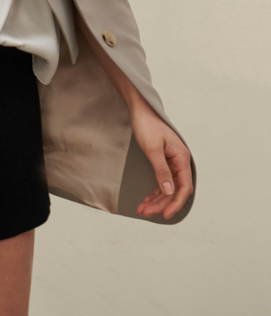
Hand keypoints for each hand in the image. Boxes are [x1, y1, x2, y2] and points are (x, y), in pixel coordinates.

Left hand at [130, 102, 193, 220]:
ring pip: (167, 188)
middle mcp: (179, 162)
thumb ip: (161, 170)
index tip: (165, 214)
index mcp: (182, 158)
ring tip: (142, 209)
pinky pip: (162, 182)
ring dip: (156, 200)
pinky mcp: (163, 162)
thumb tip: (170, 191)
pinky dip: (154, 192)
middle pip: (174, 190)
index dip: (176, 203)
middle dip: (160, 203)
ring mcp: (171, 163)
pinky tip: (146, 200)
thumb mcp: (153, 149)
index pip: (184, 187)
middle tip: (145, 212)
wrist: (140, 111)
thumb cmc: (147, 125)